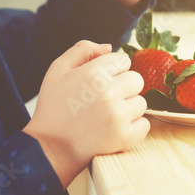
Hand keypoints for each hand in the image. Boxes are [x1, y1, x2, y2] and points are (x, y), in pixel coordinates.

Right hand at [23, 41, 147, 186]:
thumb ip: (82, 50)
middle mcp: (109, 92)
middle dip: (124, 87)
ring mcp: (118, 116)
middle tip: (105, 99)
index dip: (113, 71)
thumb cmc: (53, 108)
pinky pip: (144, 125)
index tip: (100, 83)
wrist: (49, 148)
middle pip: (136, 79)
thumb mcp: (58, 70)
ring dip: (128, 108)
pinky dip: (133, 127)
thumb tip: (109, 47)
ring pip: (141, 102)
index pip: (123, 60)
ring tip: (107, 115)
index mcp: (94, 73)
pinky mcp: (124, 137)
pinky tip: (114, 128)